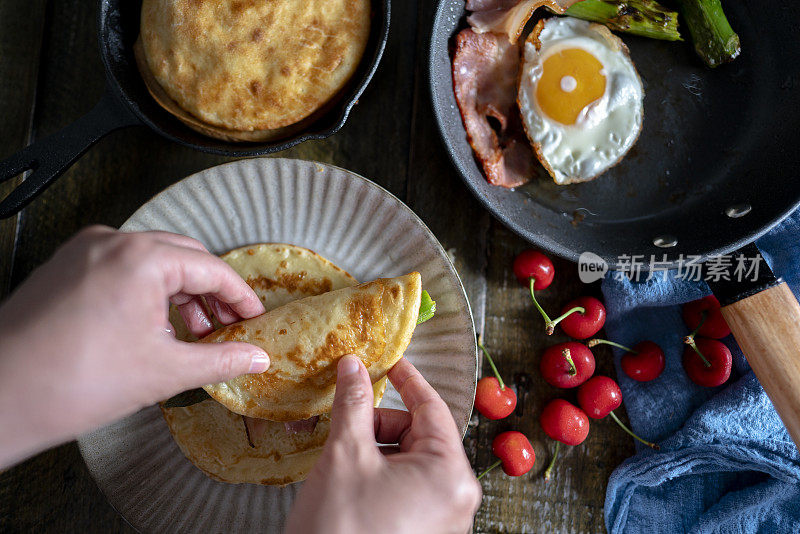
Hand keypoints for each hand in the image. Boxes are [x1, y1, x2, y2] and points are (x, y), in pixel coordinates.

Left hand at [0, 226, 268, 467]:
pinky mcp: (65, 267)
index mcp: (140, 258)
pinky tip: (154, 326)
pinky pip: (121, 267)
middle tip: (230, 327)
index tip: (253, 319)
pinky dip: (147, 291)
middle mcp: (111, 242)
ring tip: (193, 332)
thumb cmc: (70, 382)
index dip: (240, 298)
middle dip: (211, 293)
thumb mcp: (164, 371)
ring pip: (152, 261)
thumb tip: (255, 358)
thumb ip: (220, 360)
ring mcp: (83, 251)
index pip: (211, 268)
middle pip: (184, 257)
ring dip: (179, 292)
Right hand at [286, 356, 481, 533]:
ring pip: (411, 461)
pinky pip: (409, 487)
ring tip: (345, 468)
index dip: (407, 379)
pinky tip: (353, 484)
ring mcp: (443, 519)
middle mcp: (457, 497)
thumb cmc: (340, 530)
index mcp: (450, 474)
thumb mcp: (345, 455)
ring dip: (377, 451)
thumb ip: (353, 404)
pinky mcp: (426, 533)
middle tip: (347, 429)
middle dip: (380, 426)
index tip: (390, 360)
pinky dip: (381, 475)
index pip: (432, 407)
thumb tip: (354, 367)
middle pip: (420, 435)